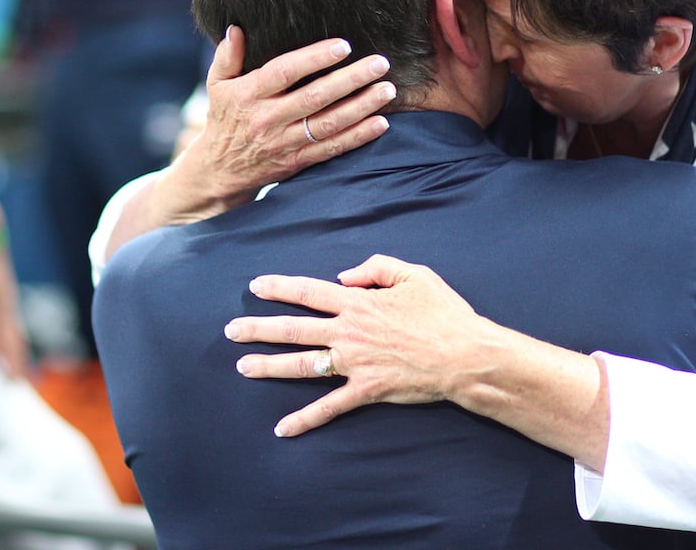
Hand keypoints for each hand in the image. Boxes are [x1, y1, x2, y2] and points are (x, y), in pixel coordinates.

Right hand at [185, 26, 397, 206]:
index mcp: (249, 95)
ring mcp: (285, 142)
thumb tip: (237, 28)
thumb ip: (227, 57)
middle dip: (351, 79)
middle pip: (315, 97)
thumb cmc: (224, 118)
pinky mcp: (298, 161)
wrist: (219, 171)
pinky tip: (381, 123)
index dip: (314, 58)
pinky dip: (358, 137)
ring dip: (362, 107)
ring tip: (387, 90)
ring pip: (328, 124)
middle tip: (380, 64)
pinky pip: (332, 149)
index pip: (284, 72)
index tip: (343, 46)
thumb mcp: (217, 85)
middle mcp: (268, 119)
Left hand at [225, 254, 483, 436]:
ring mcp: (354, 363)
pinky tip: (282, 428)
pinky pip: (329, 406)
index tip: (255, 286)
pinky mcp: (365, 390)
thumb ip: (377, 267)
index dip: (280, 288)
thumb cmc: (443, 313)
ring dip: (269, 366)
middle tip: (232, 330)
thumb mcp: (415, 274)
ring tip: (243, 366)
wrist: (463, 354)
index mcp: (359, 302)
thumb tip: (345, 276)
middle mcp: (349, 332)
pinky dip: (305, 419)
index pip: (309, 292)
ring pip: (302, 365)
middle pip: (294, 329)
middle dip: (259, 328)